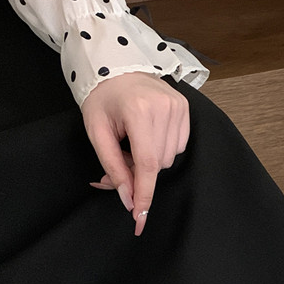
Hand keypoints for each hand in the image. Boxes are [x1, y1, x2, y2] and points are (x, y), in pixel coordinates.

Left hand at [81, 72, 189, 235]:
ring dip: (150, 160)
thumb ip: (113, 167)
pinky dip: (161, 148)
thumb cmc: (102, 98)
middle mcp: (164, 108)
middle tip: (120, 158)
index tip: (140, 218)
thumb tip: (128, 199)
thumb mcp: (98, 133)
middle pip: (158, 164)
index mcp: (139, 112)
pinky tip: (147, 134)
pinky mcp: (186, 109)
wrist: (116, 65)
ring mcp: (179, 107)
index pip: (147, 165)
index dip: (144, 194)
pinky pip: (177, 146)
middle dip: (139, 172)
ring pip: (168, 158)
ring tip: (132, 142)